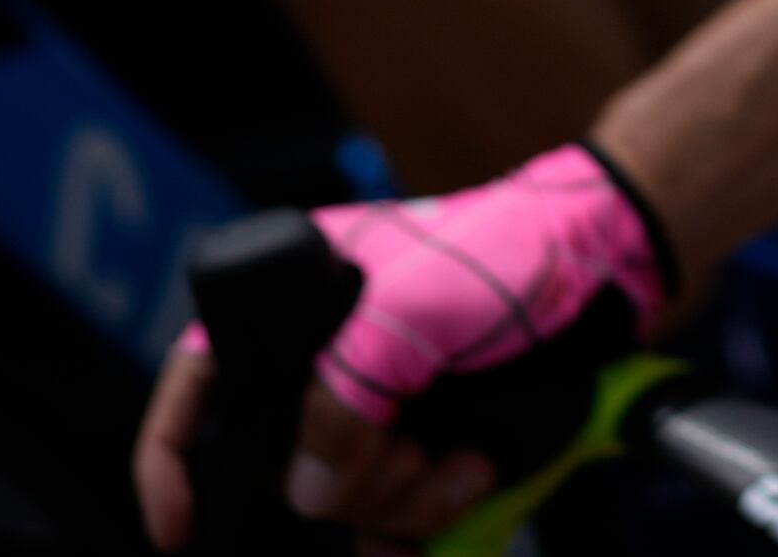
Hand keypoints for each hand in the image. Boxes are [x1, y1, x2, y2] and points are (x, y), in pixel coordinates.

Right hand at [130, 145, 671, 549]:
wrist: (604, 272)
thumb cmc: (507, 251)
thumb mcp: (411, 307)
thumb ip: (346, 391)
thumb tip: (308, 488)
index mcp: (297, 296)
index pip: (201, 374)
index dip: (173, 451)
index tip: (177, 525)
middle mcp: (327, 360)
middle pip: (283, 465)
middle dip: (344, 480)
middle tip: (408, 446)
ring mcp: (377, 407)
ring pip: (345, 501)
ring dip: (402, 497)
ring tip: (456, 452)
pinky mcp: (423, 443)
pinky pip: (396, 517)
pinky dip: (427, 516)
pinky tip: (469, 477)